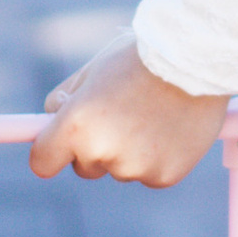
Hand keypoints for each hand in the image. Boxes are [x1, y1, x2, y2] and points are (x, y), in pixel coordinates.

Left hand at [31, 41, 227, 186]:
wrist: (195, 59)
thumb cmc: (140, 59)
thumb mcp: (93, 71)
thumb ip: (65, 100)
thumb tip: (53, 121)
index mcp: (76, 125)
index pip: (42, 162)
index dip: (50, 153)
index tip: (57, 148)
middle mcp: (102, 152)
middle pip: (85, 167)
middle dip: (96, 148)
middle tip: (122, 115)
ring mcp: (135, 168)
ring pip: (121, 170)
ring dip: (130, 152)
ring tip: (153, 114)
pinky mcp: (164, 177)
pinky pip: (151, 174)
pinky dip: (158, 158)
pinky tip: (171, 128)